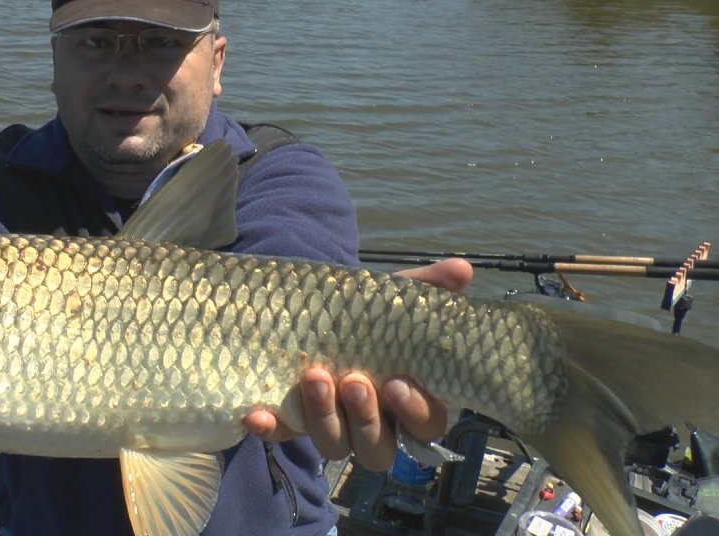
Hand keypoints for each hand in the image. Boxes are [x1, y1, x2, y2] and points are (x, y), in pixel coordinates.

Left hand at [244, 257, 473, 470]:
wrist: (312, 312)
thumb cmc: (367, 317)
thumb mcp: (394, 300)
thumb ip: (428, 287)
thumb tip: (463, 269)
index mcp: (408, 402)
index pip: (424, 426)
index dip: (415, 412)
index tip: (397, 382)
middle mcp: (372, 424)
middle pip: (377, 449)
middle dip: (366, 420)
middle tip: (353, 382)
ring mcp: (330, 427)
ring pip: (333, 446)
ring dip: (323, 418)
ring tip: (313, 377)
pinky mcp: (290, 423)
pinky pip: (280, 437)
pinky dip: (268, 429)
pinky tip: (256, 414)